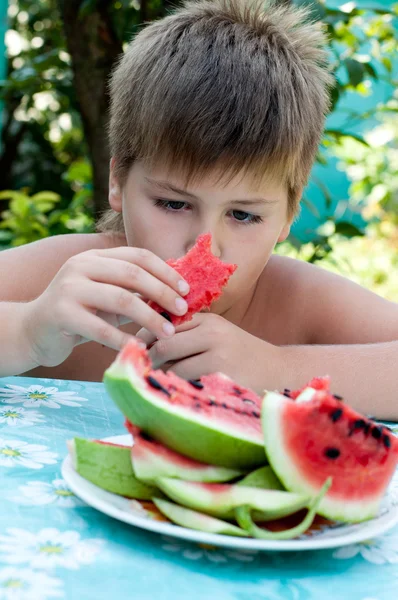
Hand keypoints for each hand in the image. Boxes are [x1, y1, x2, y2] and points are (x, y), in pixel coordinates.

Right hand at [23, 247, 189, 367]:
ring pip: (121, 299)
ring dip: (150, 317)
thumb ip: (135, 292)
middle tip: (182, 311)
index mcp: (95, 257)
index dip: (165, 271)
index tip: (185, 290)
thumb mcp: (108, 296)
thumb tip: (177, 294)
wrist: (35, 331)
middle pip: (133, 274)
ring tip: (168, 333)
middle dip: (162, 293)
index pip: (138, 256)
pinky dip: (124, 339)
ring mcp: (69, 288)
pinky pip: (101, 328)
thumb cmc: (80, 314)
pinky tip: (140, 348)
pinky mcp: (61, 313)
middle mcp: (81, 266)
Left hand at [137, 313, 281, 392]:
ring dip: (160, 376)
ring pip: (171, 363)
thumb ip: (189, 336)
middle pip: (164, 343)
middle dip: (148, 359)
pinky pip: (185, 381)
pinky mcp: (222, 372)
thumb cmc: (242, 357)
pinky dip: (175, 388)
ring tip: (159, 385)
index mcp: (208, 320)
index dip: (145, 339)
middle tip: (142, 373)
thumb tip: (144, 345)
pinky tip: (177, 394)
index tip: (136, 353)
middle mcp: (212, 331)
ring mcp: (218, 351)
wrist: (280, 371)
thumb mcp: (218, 338)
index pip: (164, 323)